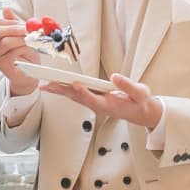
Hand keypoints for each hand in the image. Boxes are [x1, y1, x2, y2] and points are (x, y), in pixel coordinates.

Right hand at [0, 6, 39, 95]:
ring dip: (21, 39)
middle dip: (13, 28)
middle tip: (27, 28)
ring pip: (5, 42)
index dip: (10, 21)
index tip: (23, 23)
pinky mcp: (1, 65)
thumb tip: (6, 8)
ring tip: (32, 39)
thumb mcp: (20, 35)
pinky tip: (29, 49)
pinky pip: (12, 52)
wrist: (29, 73)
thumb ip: (13, 23)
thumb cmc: (24, 54)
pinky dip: (23, 48)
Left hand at [43, 71, 164, 129]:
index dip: (84, 92)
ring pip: (75, 97)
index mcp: (110, 105)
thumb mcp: (140, 93)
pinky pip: (77, 96)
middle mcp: (100, 106)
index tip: (76, 84)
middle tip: (48, 85)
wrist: (142, 113)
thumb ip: (127, 85)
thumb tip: (115, 76)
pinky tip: (58, 86)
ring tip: (46, 85)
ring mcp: (96, 104)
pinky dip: (67, 90)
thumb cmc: (141, 103)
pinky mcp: (95, 100)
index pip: (94, 99)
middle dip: (63, 91)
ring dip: (61, 91)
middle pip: (78, 98)